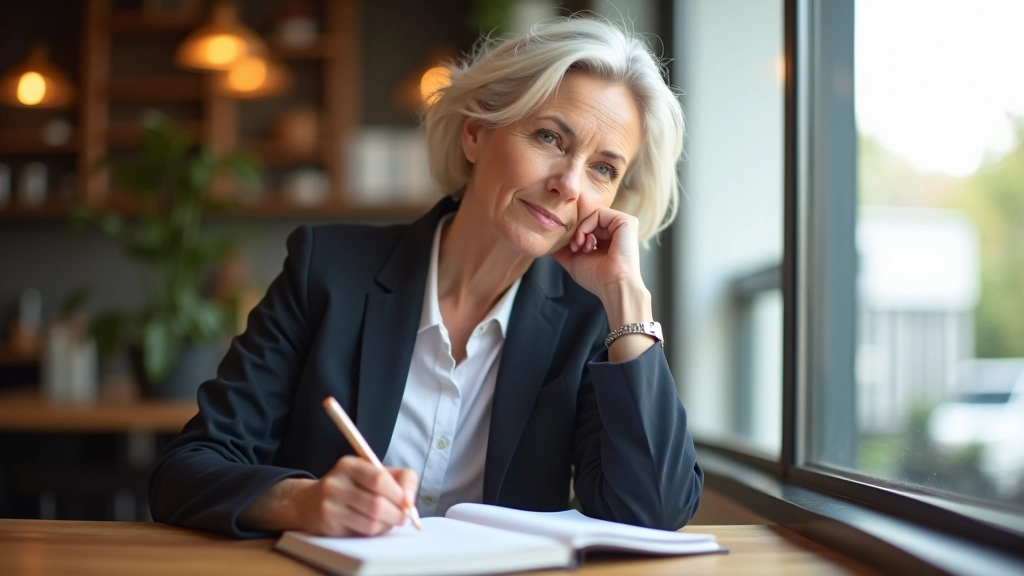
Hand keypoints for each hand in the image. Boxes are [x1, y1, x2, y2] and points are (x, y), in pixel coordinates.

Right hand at [292, 456, 418, 535]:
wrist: (309, 502)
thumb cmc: (352, 487)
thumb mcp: (374, 473)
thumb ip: (400, 479)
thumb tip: (410, 501)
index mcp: (350, 465)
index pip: (379, 478)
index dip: (399, 494)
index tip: (408, 503)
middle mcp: (336, 483)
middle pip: (376, 504)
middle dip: (396, 514)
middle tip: (403, 517)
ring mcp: (329, 505)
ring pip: (371, 522)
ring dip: (386, 525)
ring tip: (388, 521)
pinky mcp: (328, 525)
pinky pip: (361, 532)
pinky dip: (374, 531)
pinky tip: (373, 526)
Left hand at [551, 207, 644, 302]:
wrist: (613, 286)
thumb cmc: (597, 278)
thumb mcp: (574, 260)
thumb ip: (562, 250)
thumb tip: (547, 242)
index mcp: (609, 237)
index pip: (587, 225)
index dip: (576, 234)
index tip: (572, 249)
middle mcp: (617, 229)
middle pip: (589, 219)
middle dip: (577, 232)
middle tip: (575, 248)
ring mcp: (622, 224)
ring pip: (592, 215)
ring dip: (581, 231)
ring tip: (581, 247)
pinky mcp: (626, 221)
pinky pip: (598, 213)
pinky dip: (587, 226)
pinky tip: (587, 242)